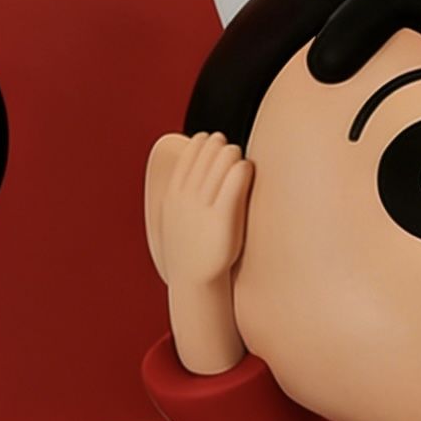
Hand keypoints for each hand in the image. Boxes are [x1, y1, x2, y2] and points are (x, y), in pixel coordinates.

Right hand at [145, 132, 253, 289]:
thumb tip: (187, 177)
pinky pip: (234, 183)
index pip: (187, 158)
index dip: (200, 144)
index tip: (209, 138)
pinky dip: (241, 169)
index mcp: (173, 196)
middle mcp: (187, 198)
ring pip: (221, 163)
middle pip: (206, 156)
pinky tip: (247, 167)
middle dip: (218, 146)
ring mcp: (204, 207)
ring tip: (237, 156)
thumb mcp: (174, 218)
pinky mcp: (223, 218)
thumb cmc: (190, 248)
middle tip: (227, 147)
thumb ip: (179, 196)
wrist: (194, 281)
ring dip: (231, 154)